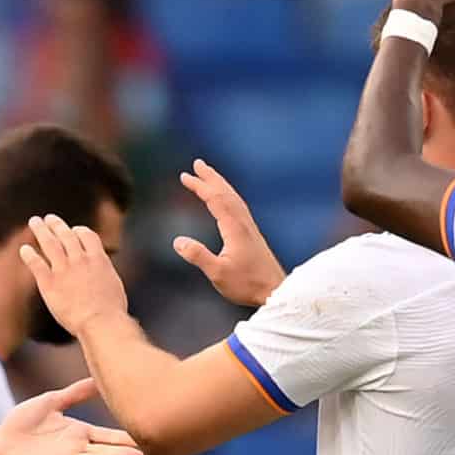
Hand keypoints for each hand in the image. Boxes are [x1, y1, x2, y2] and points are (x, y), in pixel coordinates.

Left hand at [0, 375, 142, 454]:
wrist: (1, 440)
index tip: (146, 432)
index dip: (126, 435)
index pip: (109, 435)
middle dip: (128, 450)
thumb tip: (96, 378)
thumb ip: (75, 393)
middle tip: (152, 448)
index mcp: (80, 432)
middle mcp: (78, 447)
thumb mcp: (53, 401)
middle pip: (108, 449)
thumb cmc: (24, 422)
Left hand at [20, 211, 129, 338]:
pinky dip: (29, 255)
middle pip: (66, 235)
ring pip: (50, 243)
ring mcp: (63, 270)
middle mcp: (79, 259)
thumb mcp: (114, 285)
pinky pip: (36, 264)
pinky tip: (24, 250)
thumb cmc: (111, 311)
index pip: (87, 235)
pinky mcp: (49, 283)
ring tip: (35, 222)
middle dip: (56, 224)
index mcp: (98, 259)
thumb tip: (102, 271)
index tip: (74, 230)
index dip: (79, 231)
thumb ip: (104, 273)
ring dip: (41, 230)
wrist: (99, 322)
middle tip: (49, 218)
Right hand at [174, 160, 287, 305]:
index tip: (185, 176)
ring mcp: (250, 228)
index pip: (215, 199)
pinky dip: (229, 196)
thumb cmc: (247, 284)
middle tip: (198, 163)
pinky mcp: (253, 235)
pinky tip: (226, 201)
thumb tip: (177, 241)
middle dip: (211, 177)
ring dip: (220, 184)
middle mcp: (243, 223)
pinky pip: (239, 207)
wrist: (276, 290)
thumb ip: (198, 256)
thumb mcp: (218, 273)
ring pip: (234, 198)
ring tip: (209, 176)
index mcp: (234, 228)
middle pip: (226, 192)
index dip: (199, 186)